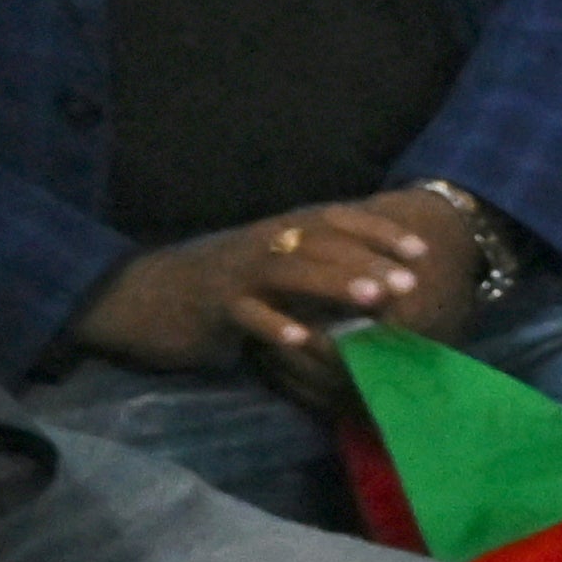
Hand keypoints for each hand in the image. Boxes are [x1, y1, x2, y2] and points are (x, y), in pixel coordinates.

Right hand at [68, 195, 468, 378]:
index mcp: (277, 233)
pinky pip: (245, 314)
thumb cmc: (218, 289)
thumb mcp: (271, 274)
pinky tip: (303, 341)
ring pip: (288, 270)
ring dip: (333, 284)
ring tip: (374, 301)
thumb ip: (313, 273)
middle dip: (367, 260)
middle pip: (318, 243)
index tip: (421, 251)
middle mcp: (259, 244)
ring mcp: (234, 273)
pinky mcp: (211, 306)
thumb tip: (375, 286)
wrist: (141, 298)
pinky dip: (274, 326)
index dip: (378, 230)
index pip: (334, 219)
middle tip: (410, 282)